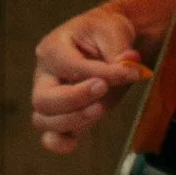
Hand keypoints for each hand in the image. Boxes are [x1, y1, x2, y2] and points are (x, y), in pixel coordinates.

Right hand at [32, 4, 147, 155]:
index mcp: (52, 48)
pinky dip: (59, 142)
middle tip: (103, 90)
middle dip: (75, 99)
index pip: (71, 67)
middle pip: (44, 99)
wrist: (109, 41)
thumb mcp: (114, 31)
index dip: (102, 72)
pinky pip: (50, 136)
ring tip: (100, 110)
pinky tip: (75, 143)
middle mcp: (45, 75)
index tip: (132, 71)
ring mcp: (51, 97)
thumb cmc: (107, 32)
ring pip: (43, 119)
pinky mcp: (63, 114)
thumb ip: (119, 51)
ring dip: (72, 120)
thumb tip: (128, 66)